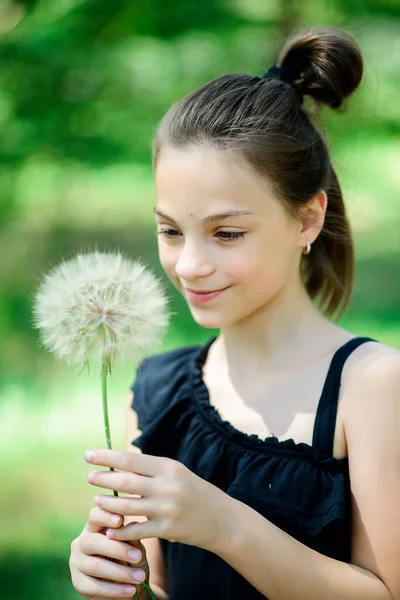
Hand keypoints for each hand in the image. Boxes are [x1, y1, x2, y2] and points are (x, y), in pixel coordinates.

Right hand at [69, 503, 149, 598]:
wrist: (129, 586)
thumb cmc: (131, 559)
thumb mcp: (135, 547)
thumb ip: (132, 537)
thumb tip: (133, 524)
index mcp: (94, 527)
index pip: (94, 516)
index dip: (104, 516)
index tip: (120, 519)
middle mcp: (81, 542)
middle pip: (92, 542)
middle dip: (116, 549)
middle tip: (138, 556)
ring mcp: (77, 563)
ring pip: (94, 566)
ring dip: (119, 572)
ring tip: (139, 577)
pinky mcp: (78, 582)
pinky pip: (94, 586)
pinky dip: (114, 589)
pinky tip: (130, 590)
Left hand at [84, 449, 231, 551]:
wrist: (221, 519)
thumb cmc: (194, 492)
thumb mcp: (176, 473)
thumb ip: (151, 469)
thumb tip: (120, 462)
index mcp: (168, 467)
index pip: (130, 459)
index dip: (106, 457)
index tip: (88, 455)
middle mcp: (166, 486)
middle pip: (125, 482)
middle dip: (102, 479)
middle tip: (89, 477)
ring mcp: (166, 509)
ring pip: (126, 507)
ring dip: (108, 504)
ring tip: (97, 501)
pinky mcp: (167, 530)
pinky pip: (136, 530)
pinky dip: (120, 530)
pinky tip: (111, 528)